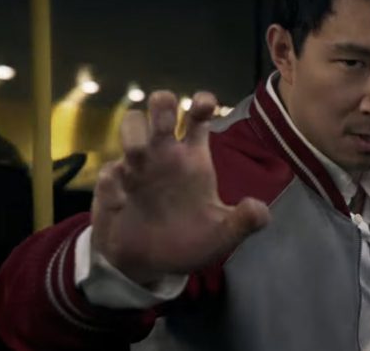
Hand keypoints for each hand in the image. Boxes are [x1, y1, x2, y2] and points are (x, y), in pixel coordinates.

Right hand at [90, 91, 270, 285]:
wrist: (152, 266)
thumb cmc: (188, 241)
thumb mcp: (222, 236)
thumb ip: (243, 223)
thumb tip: (259, 210)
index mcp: (193, 158)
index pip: (197, 116)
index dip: (201, 103)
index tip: (203, 105)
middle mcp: (165, 154)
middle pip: (161, 108)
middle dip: (162, 105)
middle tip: (165, 126)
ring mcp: (137, 168)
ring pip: (130, 125)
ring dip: (132, 133)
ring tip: (138, 156)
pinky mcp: (112, 189)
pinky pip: (109, 173)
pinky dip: (113, 184)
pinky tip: (122, 202)